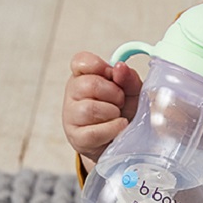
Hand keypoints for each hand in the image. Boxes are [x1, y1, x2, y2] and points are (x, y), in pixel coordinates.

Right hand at [62, 52, 142, 167]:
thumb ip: (128, 77)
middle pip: (89, 84)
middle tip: (120, 101)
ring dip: (112, 112)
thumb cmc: (124, 111)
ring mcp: (71, 116)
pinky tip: (119, 127)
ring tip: (118, 115)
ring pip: (90, 109)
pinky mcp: (76, 137)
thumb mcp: (131, 91)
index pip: (80, 61)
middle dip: (114, 93)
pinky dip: (112, 129)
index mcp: (83, 76)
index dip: (98, 65)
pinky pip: (94, 132)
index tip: (112, 74)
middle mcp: (72, 93)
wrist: (122, 141)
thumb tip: (120, 67)